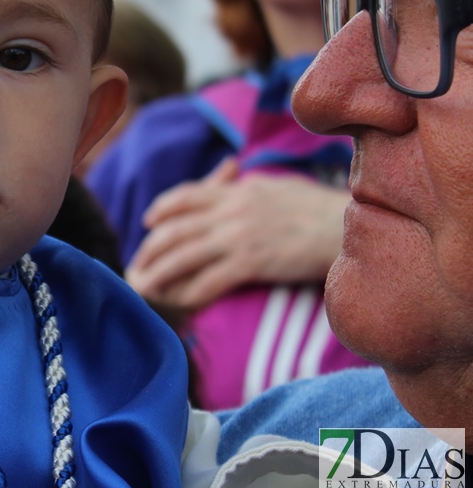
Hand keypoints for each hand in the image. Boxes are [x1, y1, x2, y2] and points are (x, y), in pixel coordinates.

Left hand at [124, 158, 347, 309]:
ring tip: (144, 285)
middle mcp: (231, 211)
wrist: (348, 228)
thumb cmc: (321, 208)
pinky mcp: (252, 262)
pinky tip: (179, 303)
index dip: (163, 208)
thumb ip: (250, 188)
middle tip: (138, 262)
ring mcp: (239, 236)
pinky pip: (209, 280)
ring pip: (184, 254)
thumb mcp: (279, 187)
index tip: (149, 221)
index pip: (187, 195)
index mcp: (238, 191)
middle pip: (176, 227)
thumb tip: (235, 184)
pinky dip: (189, 292)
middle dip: (151, 246)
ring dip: (159, 271)